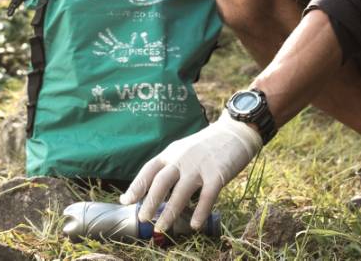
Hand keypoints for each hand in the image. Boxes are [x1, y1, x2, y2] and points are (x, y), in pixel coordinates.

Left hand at [119, 112, 261, 231]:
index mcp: (171, 153)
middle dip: (150, 202)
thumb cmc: (206, 146)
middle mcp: (182, 159)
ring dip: (170, 212)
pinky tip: (194, 224)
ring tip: (162, 227)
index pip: (149, 169)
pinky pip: (207, 196)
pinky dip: (200, 211)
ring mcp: (199, 167)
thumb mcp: (182, 151)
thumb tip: (155, 192)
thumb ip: (170, 167)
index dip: (136, 186)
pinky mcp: (217, 175)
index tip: (125, 200)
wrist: (234, 132)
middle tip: (143, 219)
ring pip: (181, 192)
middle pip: (161, 182)